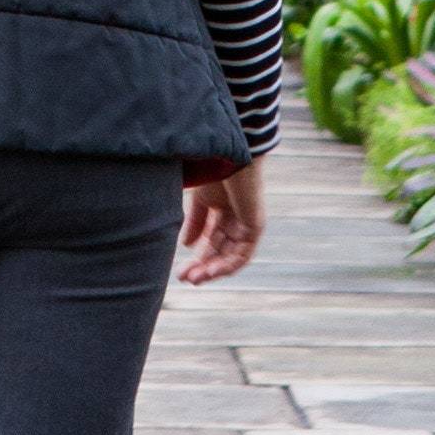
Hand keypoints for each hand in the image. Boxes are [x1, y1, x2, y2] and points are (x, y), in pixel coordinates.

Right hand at [176, 161, 263, 285]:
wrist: (227, 155)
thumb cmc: (214, 169)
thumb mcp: (200, 200)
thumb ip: (195, 222)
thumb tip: (187, 245)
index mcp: (223, 211)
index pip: (211, 241)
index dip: (197, 257)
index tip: (180, 271)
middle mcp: (237, 220)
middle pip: (220, 251)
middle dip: (202, 267)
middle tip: (184, 278)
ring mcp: (247, 224)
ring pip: (231, 257)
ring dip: (213, 270)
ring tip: (195, 279)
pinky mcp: (255, 226)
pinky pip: (243, 254)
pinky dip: (228, 265)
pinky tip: (211, 271)